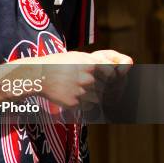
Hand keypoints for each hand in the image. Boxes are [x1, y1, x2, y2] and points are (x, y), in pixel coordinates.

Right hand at [10, 50, 132, 108]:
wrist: (39, 75)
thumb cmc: (61, 63)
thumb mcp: (80, 56)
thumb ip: (101, 60)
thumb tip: (125, 65)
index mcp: (90, 64)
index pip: (114, 74)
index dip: (116, 77)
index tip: (113, 78)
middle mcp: (87, 78)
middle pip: (108, 87)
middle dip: (106, 87)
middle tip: (96, 85)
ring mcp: (81, 92)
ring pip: (100, 98)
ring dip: (96, 95)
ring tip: (83, 89)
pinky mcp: (75, 103)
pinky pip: (89, 106)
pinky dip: (87, 102)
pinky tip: (76, 95)